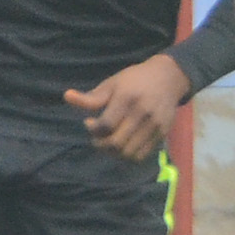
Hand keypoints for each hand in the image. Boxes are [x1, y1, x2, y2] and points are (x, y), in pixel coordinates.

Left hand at [63, 53, 189, 160]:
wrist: (168, 78)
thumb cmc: (134, 80)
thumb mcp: (112, 84)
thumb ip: (91, 97)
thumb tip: (66, 97)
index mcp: (126, 98)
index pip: (106, 125)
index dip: (92, 130)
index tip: (89, 123)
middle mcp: (142, 113)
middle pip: (116, 143)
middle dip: (100, 144)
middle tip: (97, 137)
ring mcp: (154, 125)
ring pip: (128, 152)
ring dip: (113, 153)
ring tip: (109, 142)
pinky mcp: (162, 134)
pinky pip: (142, 155)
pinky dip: (128, 156)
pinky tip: (123, 145)